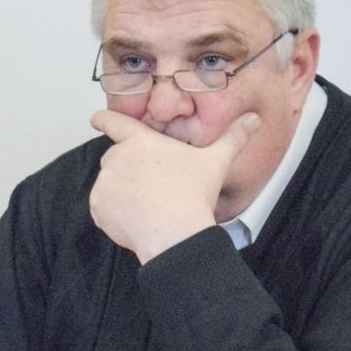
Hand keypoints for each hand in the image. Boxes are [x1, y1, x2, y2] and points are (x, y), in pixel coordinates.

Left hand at [88, 109, 260, 261]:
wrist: (175, 232)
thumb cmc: (193, 196)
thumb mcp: (216, 162)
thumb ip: (233, 138)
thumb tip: (254, 119)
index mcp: (142, 142)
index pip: (115, 122)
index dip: (103, 118)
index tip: (95, 118)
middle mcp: (118, 157)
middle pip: (116, 158)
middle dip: (129, 170)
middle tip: (152, 187)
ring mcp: (105, 182)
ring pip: (110, 184)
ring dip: (122, 192)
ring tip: (148, 205)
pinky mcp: (98, 206)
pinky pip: (103, 208)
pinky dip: (115, 213)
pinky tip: (136, 219)